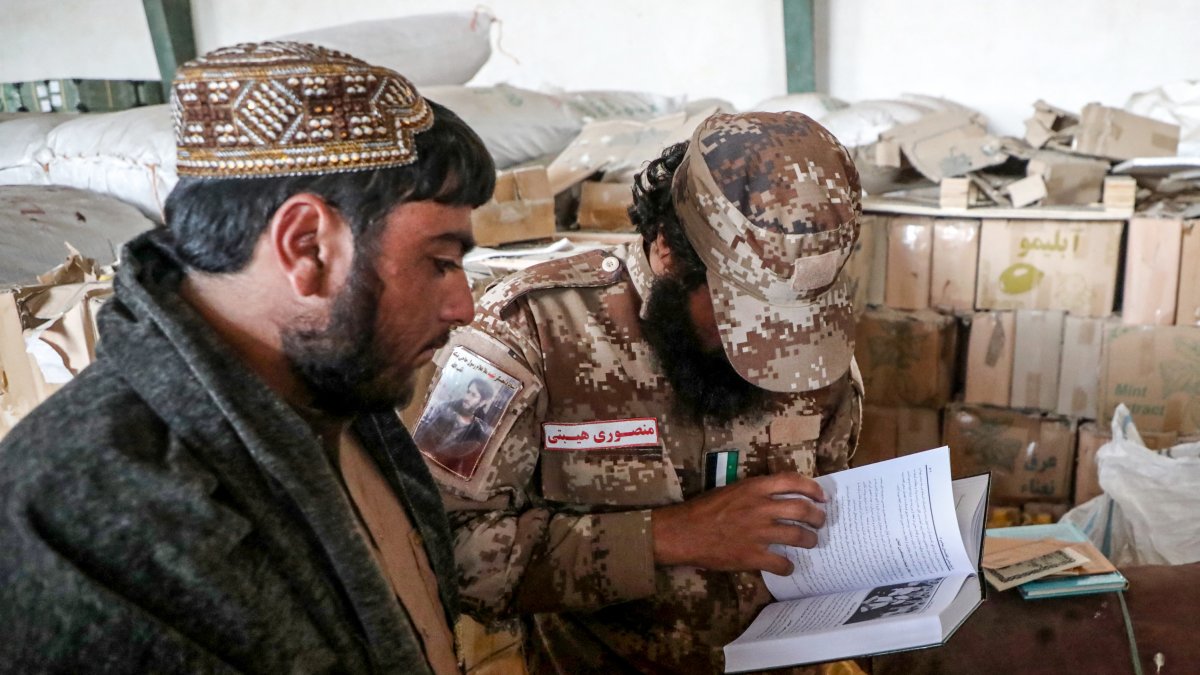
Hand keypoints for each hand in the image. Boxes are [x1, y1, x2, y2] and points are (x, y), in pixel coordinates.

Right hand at [651, 473, 826, 575]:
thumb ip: (755, 492)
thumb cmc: (704, 509)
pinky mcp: (752, 555)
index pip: (792, 481)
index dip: (812, 488)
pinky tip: (787, 566)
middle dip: (817, 516)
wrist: (683, 532)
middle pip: (802, 509)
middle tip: (820, 521)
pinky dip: (788, 566)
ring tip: (811, 542)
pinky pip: (780, 562)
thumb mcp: (731, 490)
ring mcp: (758, 533)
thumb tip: (778, 496)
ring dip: (810, 540)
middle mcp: (760, 508)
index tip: (822, 496)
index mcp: (754, 488)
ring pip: (798, 535)